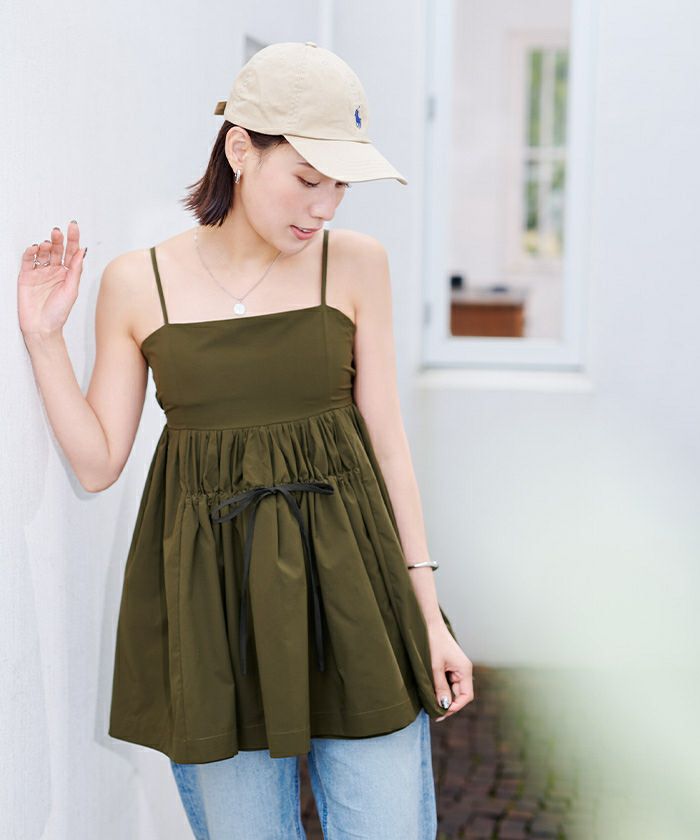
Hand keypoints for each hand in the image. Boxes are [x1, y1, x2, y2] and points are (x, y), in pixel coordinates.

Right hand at [18, 221, 86, 338]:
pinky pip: (28, 260)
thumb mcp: (71, 290)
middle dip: (58, 239)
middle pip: (57, 250)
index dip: (73, 239)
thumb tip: (81, 252)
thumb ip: (75, 270)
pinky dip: (30, 253)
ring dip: (45, 245)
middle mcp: (54, 271)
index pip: (71, 252)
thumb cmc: (58, 313)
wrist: (42, 327)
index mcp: (68, 274)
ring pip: (42, 253)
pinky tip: (34, 248)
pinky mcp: (27, 276)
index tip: (74, 226)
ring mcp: (40, 273)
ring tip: (48, 243)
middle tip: (58, 232)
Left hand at [427, 620, 473, 721]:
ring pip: (453, 689)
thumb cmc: (432, 642)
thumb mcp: (435, 667)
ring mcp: (457, 668)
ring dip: (443, 697)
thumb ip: (440, 686)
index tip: (441, 712)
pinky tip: (431, 693)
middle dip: (448, 704)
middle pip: (460, 694)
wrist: (427, 623)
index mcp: (465, 670)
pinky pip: (448, 682)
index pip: (466, 696)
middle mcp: (463, 670)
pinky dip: (441, 688)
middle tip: (434, 713)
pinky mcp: (449, 666)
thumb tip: (444, 705)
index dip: (455, 707)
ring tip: (430, 704)